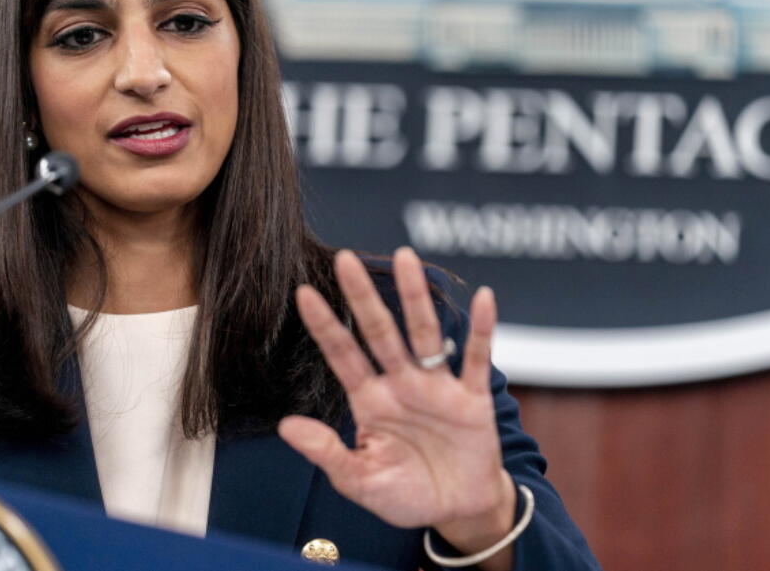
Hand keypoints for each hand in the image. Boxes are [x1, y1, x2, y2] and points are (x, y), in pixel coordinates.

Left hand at [278, 248, 515, 546]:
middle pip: (379, 332)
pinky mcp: (472, 398)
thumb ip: (327, 453)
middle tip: (346, 259)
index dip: (325, 326)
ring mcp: (437, 387)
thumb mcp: (360, 481)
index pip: (343, 355)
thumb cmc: (406, 494)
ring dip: (415, 297)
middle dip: (363, 297)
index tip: (304, 293)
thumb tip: (286, 426)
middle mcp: (402, 384)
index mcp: (370, 402)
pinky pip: (477, 357)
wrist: (457, 511)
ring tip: (405, 258)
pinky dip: (482, 328)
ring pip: (423, 333)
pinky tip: (483, 299)